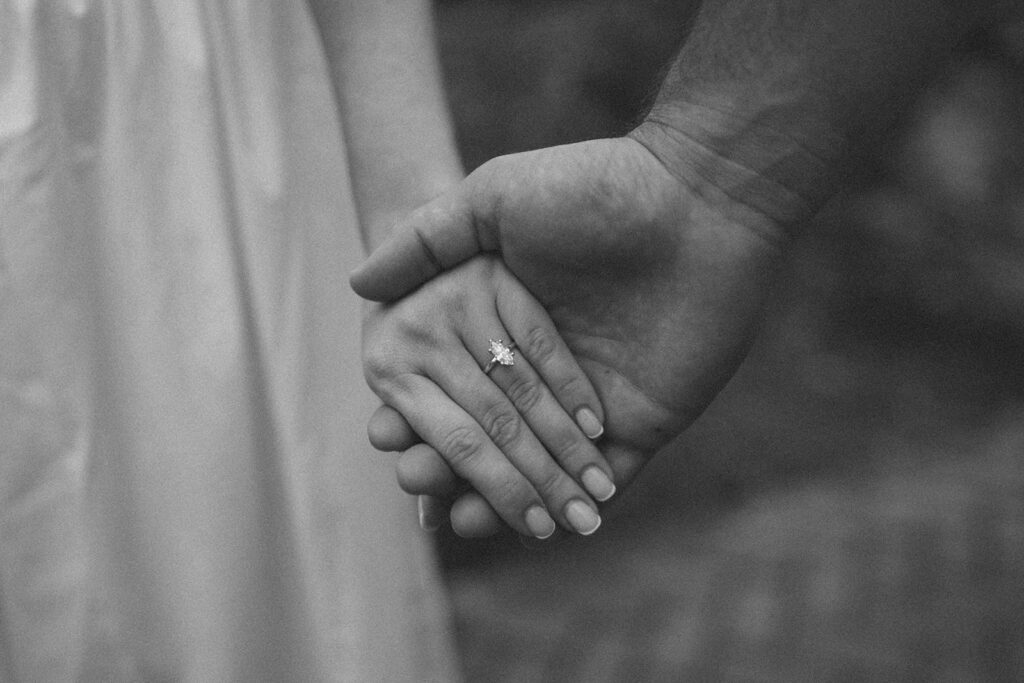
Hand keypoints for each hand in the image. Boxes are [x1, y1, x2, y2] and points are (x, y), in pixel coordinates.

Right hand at [353, 129, 783, 530]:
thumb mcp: (494, 200)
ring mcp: (592, 400)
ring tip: (455, 518)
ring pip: (537, 465)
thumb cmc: (593, 189)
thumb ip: (426, 240)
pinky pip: (597, 478)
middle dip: (450, 462)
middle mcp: (546, 366)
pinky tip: (512, 519)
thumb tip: (357, 281)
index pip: (453, 383)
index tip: (384, 436)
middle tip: (414, 481)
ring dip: (495, 494)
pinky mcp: (640, 424)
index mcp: (508, 321)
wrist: (696, 199)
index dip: (417, 414)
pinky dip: (557, 499)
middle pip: (490, 431)